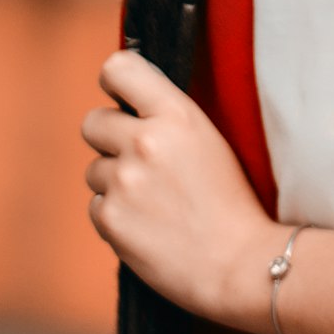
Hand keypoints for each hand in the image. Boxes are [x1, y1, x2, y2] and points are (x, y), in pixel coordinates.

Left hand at [81, 49, 272, 327]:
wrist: (240, 264)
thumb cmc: (232, 201)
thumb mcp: (209, 139)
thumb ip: (167, 118)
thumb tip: (128, 102)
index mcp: (176, 114)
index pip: (117, 68)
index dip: (114, 82)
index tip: (121, 97)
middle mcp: (145, 141)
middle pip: (93, 121)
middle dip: (109, 138)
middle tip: (138, 160)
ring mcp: (124, 181)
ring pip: (94, 169)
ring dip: (115, 182)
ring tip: (154, 202)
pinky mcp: (111, 219)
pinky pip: (96, 206)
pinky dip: (116, 216)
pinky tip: (148, 225)